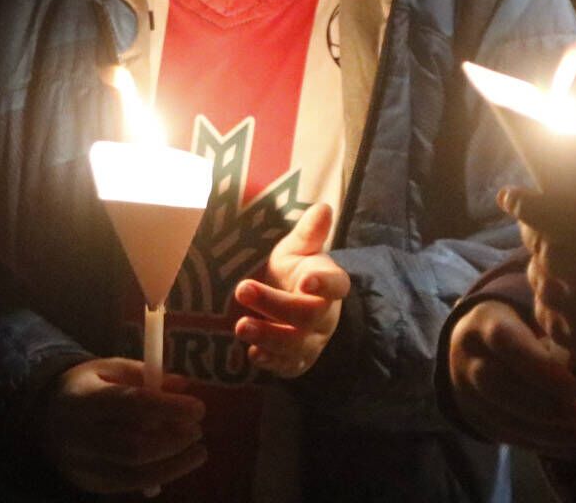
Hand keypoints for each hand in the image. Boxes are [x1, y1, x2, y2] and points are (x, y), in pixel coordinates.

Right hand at [39, 357, 206, 494]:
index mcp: (84, 399)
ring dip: (173, 465)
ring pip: (132, 474)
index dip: (168, 408)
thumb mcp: (111, 368)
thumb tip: (182, 385)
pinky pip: (128, 486)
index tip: (199, 408)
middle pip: (132, 447)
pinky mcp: (88, 483)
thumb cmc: (89, 386)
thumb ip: (145, 374)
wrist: (46, 416)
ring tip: (197, 451)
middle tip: (197, 431)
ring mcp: (81, 465)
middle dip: (173, 442)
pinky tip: (177, 463)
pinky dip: (158, 476)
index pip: (130, 405)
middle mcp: (78, 436)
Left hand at [235, 202, 350, 377]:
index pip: (335, 284)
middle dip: (275, 305)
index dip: (323, 284)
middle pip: (308, 315)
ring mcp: (312, 342)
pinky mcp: (297, 362)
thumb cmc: (294, 273)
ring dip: (268, 336)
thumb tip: (323, 207)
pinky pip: (287, 367)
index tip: (304, 279)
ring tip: (241, 326)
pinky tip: (252, 354)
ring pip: (296, 345)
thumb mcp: (298, 249)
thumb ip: (309, 233)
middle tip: (243, 289)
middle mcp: (325, 316)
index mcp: (329, 283)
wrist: (295, 305)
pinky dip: (271, 362)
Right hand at [446, 299, 575, 455]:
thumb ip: (554, 329)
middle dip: (545, 405)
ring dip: (551, 433)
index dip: (539, 368)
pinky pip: (508, 436)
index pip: (504, 342)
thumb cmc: (516, 324)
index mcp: (483, 323)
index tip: (575, 388)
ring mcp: (467, 393)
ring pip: (504, 418)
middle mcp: (468, 359)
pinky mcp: (476, 418)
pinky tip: (573, 447)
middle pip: (499, 387)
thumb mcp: (531, 313)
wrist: (471, 345)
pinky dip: (542, 444)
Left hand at [500, 188, 575, 359]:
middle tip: (556, 244)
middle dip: (542, 242)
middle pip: (536, 246)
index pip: (535, 208)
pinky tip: (572, 308)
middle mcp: (560, 257)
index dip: (521, 203)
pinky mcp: (561, 330)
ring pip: (538, 280)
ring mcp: (557, 296)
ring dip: (549, 276)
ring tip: (571, 281)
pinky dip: (553, 307)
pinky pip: (545, 312)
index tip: (509, 198)